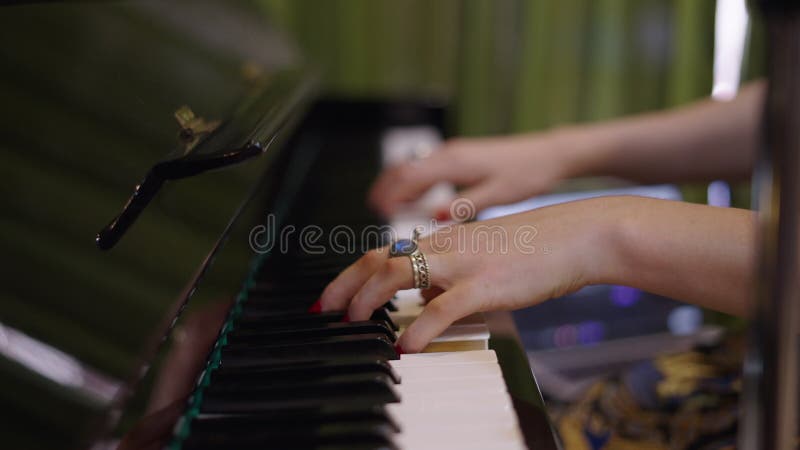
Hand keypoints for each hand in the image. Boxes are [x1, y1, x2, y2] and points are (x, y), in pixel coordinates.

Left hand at [319, 197, 621, 352]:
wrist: (579, 235)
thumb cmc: (536, 248)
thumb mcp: (484, 258)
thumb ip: (452, 278)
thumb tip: (428, 302)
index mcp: (445, 241)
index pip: (385, 253)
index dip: (352, 275)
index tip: (330, 297)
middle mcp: (447, 247)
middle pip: (381, 260)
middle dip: (346, 286)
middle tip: (325, 310)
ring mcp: (466, 263)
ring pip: (402, 274)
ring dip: (370, 300)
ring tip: (353, 323)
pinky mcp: (489, 283)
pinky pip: (445, 307)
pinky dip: (421, 327)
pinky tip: (407, 346)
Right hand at [368, 131, 578, 217]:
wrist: (549, 154)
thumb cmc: (528, 173)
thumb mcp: (498, 194)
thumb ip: (464, 206)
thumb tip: (433, 217)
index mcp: (454, 162)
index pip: (409, 176)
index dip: (390, 195)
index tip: (378, 214)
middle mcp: (449, 153)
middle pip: (403, 168)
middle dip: (384, 188)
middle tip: (371, 212)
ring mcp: (453, 153)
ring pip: (412, 166)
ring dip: (396, 185)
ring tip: (383, 208)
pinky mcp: (459, 157)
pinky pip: (425, 168)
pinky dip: (412, 183)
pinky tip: (413, 200)